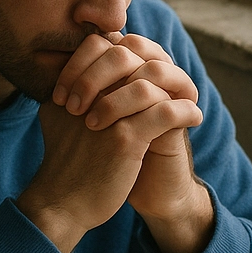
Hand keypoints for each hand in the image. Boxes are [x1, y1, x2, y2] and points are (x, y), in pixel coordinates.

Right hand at [18, 33, 212, 252]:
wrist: (62, 206)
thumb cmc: (66, 167)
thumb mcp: (58, 122)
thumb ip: (71, 96)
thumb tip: (85, 74)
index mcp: (67, 88)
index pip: (96, 47)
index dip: (125, 51)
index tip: (147, 68)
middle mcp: (83, 96)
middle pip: (121, 56)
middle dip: (152, 64)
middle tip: (170, 80)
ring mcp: (104, 116)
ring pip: (147, 82)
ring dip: (176, 89)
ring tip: (188, 100)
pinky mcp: (124, 140)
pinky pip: (164, 113)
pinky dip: (184, 112)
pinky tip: (193, 119)